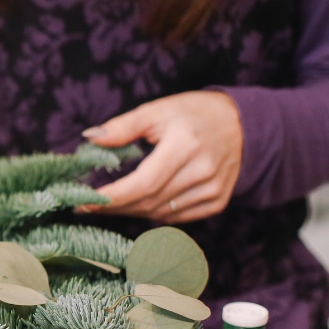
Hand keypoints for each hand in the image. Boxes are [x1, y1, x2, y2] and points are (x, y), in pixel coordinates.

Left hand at [83, 91, 243, 222]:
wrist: (242, 123)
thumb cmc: (193, 113)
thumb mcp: (157, 111)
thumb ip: (122, 126)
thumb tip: (90, 138)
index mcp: (185, 145)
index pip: (143, 183)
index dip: (113, 197)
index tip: (85, 202)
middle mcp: (202, 170)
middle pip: (149, 201)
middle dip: (115, 206)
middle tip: (89, 206)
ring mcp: (213, 189)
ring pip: (161, 213)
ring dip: (132, 211)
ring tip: (111, 204)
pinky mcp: (217, 201)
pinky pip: (177, 217)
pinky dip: (155, 213)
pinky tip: (140, 204)